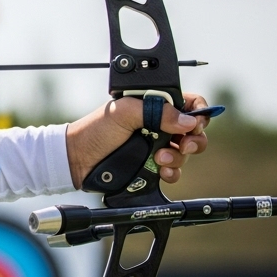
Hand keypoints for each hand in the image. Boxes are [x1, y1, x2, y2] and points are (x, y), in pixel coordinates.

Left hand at [65, 93, 211, 188]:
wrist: (78, 159)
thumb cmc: (96, 130)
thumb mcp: (125, 112)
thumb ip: (157, 112)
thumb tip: (188, 121)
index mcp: (154, 106)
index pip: (188, 104)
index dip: (198, 112)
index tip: (196, 123)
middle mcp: (159, 125)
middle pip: (193, 131)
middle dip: (194, 139)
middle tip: (184, 144)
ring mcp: (157, 146)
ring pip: (185, 153)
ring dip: (178, 157)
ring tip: (159, 158)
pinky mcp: (153, 166)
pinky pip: (174, 171)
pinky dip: (173, 172)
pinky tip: (161, 171)